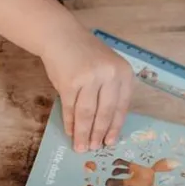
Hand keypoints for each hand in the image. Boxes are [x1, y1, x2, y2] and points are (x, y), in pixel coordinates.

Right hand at [39, 27, 133, 151]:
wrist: (62, 36)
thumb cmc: (86, 55)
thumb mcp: (107, 68)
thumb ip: (110, 91)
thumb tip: (106, 126)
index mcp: (123, 73)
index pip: (121, 106)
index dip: (115, 127)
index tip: (111, 142)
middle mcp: (109, 75)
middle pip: (105, 113)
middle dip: (99, 133)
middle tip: (95, 149)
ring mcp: (89, 78)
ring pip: (87, 114)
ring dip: (83, 133)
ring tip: (81, 147)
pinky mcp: (69, 83)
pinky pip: (70, 108)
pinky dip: (69, 122)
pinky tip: (70, 132)